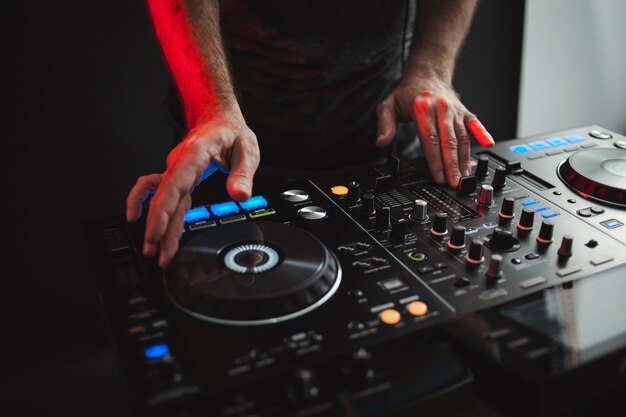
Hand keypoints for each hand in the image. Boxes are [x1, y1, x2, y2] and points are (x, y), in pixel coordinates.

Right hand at [126, 113, 259, 267]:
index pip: (172, 186)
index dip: (161, 212)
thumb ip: (243, 174)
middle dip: (157, 230)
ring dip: (156, 225)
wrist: (218, 117)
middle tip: (156, 256)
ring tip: (153, 250)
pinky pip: (156, 192)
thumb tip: (239, 195)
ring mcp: (175, 171)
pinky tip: (138, 219)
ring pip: (162, 201)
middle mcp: (178, 164)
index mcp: (193, 156)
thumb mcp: (247, 150)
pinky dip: (143, 203)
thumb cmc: (231, 131)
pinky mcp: (178, 178)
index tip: (154, 233)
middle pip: (163, 200)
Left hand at [375, 77, 493, 187]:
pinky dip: (483, 134)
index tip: (438, 176)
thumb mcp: (388, 105)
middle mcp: (441, 109)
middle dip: (452, 164)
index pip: (430, 139)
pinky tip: (489, 145)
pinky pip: (475, 124)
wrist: (427, 73)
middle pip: (448, 141)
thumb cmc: (408, 93)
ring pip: (462, 137)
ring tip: (464, 176)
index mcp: (422, 109)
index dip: (435, 160)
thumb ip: (384, 125)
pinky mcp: (464, 111)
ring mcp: (455, 110)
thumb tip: (381, 142)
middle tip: (454, 183)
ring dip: (464, 158)